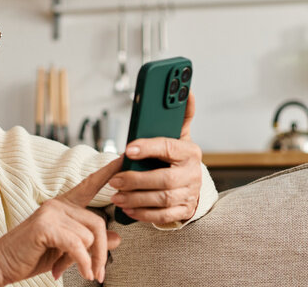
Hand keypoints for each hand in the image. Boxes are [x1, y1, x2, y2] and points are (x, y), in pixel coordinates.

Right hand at [0, 157, 123, 285]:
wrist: (3, 264)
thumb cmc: (33, 255)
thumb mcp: (68, 249)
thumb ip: (90, 241)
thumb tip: (117, 238)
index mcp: (63, 205)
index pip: (89, 185)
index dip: (107, 172)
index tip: (123, 158)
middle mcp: (58, 204)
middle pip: (98, 222)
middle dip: (101, 251)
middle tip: (100, 273)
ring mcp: (50, 213)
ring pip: (89, 236)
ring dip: (87, 260)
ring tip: (74, 270)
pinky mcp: (45, 226)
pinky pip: (77, 245)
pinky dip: (83, 262)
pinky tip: (84, 272)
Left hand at [110, 93, 203, 224]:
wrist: (191, 183)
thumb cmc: (177, 157)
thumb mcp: (179, 135)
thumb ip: (180, 115)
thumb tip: (187, 90)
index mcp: (189, 151)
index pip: (168, 148)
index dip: (148, 148)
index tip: (128, 149)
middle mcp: (192, 173)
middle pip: (165, 180)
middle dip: (136, 181)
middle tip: (115, 180)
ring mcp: (189, 194)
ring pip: (163, 200)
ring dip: (136, 199)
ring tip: (116, 195)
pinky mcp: (184, 210)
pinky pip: (164, 216)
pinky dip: (144, 214)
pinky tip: (128, 209)